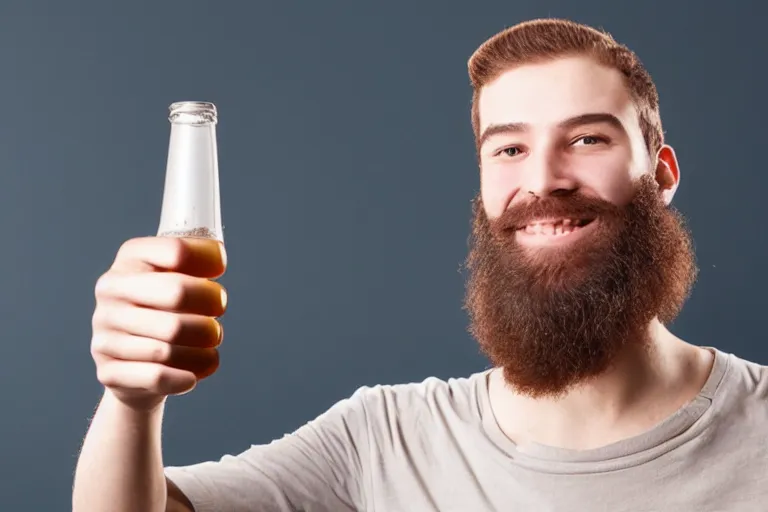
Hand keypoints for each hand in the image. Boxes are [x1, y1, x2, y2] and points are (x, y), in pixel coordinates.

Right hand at [90, 236, 227, 410]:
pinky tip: (191, 377)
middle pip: (178, 293)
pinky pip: (156, 375)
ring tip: (207, 347)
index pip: (177, 251)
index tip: (218, 274)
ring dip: (202, 348)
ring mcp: (104, 331)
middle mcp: (111, 291)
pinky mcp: (109, 370)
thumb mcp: (178, 276)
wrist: (134, 361)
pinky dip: (182, 377)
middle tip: (217, 318)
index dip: (208, 262)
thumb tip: (216, 257)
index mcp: (129, 259)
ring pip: (171, 339)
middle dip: (211, 306)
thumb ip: (198, 260)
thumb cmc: (166, 310)